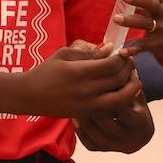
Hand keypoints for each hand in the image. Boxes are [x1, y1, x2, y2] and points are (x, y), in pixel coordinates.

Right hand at [20, 41, 136, 117]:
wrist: (30, 95)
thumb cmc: (46, 70)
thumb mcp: (64, 54)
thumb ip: (88, 52)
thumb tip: (110, 48)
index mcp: (79, 72)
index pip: (112, 65)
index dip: (122, 58)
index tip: (123, 53)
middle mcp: (85, 90)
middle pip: (119, 80)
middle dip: (129, 69)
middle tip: (130, 63)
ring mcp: (87, 105)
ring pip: (121, 99)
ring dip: (131, 88)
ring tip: (132, 79)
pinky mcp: (87, 114)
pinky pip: (111, 109)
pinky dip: (121, 101)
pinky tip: (121, 91)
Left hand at [74, 72, 153, 152]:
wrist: (138, 136)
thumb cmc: (135, 107)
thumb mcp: (137, 94)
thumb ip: (130, 78)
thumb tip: (121, 54)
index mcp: (138, 119)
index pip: (122, 104)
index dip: (111, 91)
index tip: (100, 77)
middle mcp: (126, 136)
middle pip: (106, 118)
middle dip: (94, 102)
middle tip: (80, 87)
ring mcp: (112, 145)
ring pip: (94, 130)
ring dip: (85, 114)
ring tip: (75, 100)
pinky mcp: (100, 149)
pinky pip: (86, 139)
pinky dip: (80, 127)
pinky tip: (75, 115)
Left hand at [117, 0, 162, 70]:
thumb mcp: (161, 13)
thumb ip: (145, 4)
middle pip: (152, 6)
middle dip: (138, 0)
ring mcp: (162, 31)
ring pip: (146, 24)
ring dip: (131, 21)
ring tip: (116, 19)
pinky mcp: (158, 45)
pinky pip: (144, 46)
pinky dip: (133, 49)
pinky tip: (122, 51)